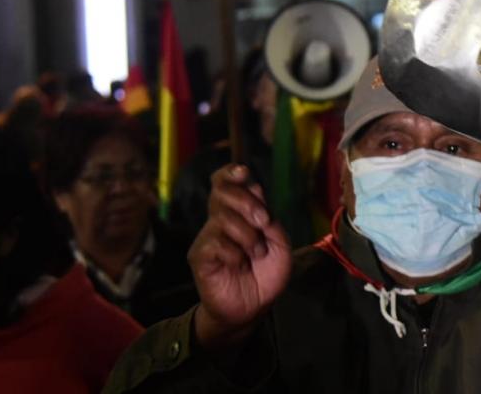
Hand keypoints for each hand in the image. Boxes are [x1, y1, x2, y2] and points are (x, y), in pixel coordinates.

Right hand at [189, 164, 291, 349]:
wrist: (253, 308)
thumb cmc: (265, 274)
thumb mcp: (279, 244)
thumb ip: (270, 220)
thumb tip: (257, 192)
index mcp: (240, 211)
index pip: (225, 182)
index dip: (230, 173)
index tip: (243, 172)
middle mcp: (220, 219)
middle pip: (221, 192)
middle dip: (247, 202)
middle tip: (264, 222)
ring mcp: (208, 237)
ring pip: (222, 219)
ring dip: (248, 236)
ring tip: (256, 254)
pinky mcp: (200, 256)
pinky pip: (215, 243)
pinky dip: (236, 254)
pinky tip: (241, 266)